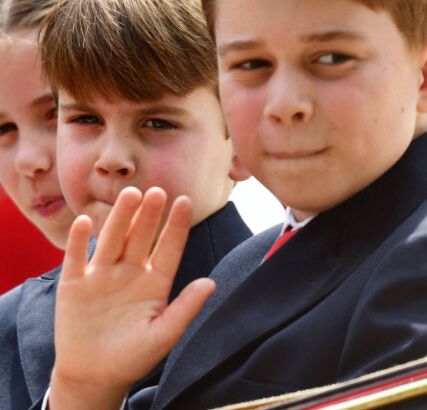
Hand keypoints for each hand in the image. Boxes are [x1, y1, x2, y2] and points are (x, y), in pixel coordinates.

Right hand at [49, 187, 214, 409]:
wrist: (92, 377)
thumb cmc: (132, 356)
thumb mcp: (163, 335)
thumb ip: (185, 308)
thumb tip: (211, 283)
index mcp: (155, 281)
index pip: (169, 248)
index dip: (176, 226)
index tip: (186, 201)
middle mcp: (130, 271)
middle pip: (140, 237)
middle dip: (149, 215)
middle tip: (157, 191)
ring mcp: (102, 275)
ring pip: (113, 240)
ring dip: (120, 218)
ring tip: (131, 195)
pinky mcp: (74, 284)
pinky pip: (77, 258)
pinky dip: (79, 240)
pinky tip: (85, 221)